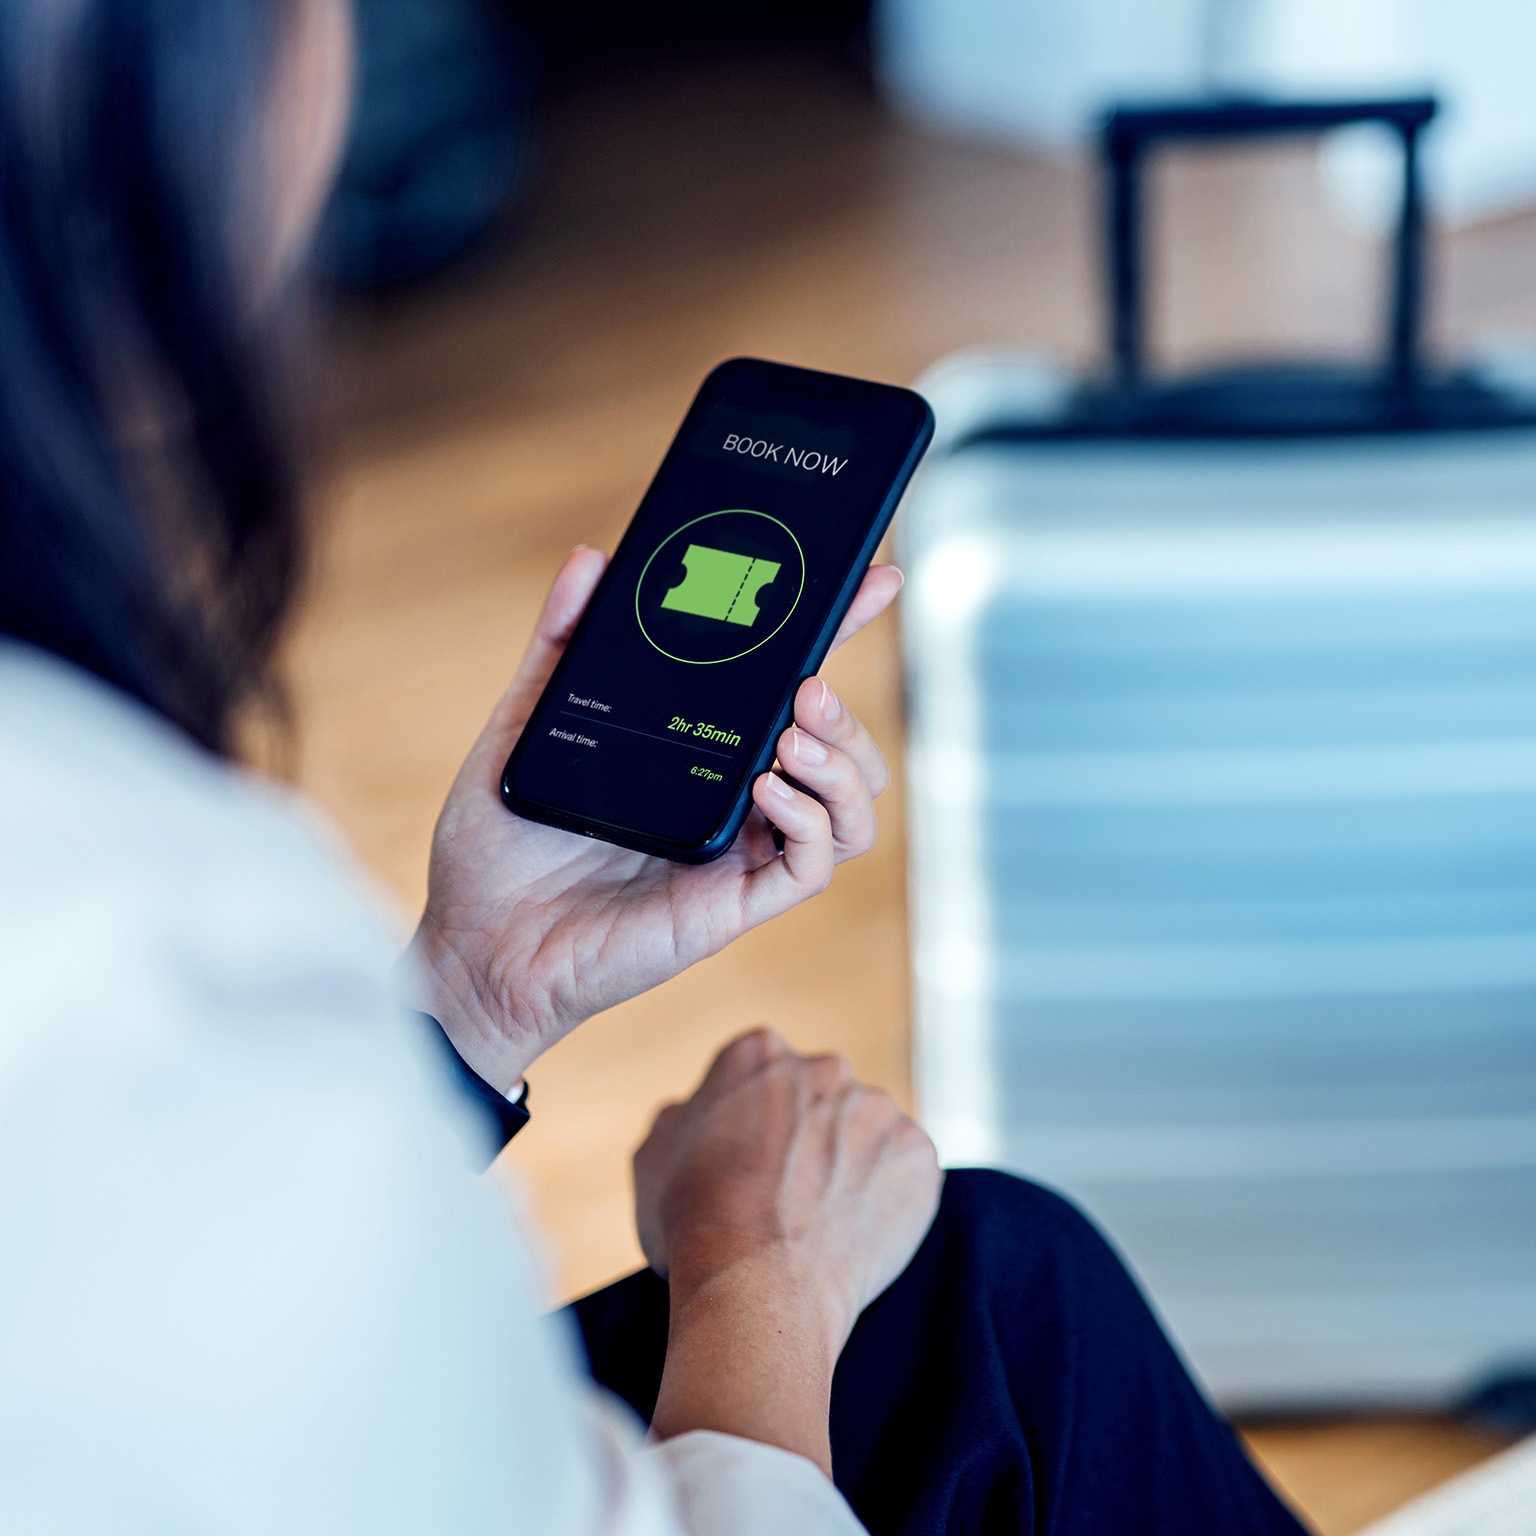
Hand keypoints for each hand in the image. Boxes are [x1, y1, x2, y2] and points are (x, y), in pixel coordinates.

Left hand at [404, 547, 900, 1092]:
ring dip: (844, 765)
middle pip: (843, 754)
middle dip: (848, 713)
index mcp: (699, 755)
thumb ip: (560, 644)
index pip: (787, 691)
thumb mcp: (525, 724)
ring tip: (792, 736)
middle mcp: (732, 803)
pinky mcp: (730, 908)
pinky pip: (809, 868)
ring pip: (850, 812)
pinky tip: (765, 787)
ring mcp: (737, 856)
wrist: (471, 944)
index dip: (839, 634)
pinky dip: (809, 821)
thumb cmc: (499, 846)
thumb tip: (590, 559)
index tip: (873, 580)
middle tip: (806, 688)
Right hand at [634, 1029, 941, 1473]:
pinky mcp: (919, 1153)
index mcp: (759, 1053)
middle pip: (822, 1098)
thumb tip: (696, 1113)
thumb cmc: (694, 1224)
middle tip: (791, 1196)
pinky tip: (858, 1235)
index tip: (753, 1162)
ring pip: (868, 1133)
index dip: (757, 1123)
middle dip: (812, 1137)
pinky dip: (890, 1199)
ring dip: (854, 1165)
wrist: (757, 1285)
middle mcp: (825, 1066)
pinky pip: (907, 1172)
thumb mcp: (654, 1154)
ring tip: (825, 1225)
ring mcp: (878, 1108)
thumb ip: (684, 1117)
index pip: (764, 1075)